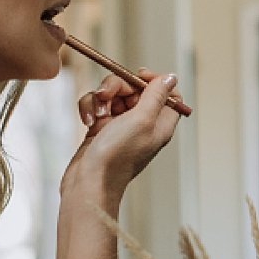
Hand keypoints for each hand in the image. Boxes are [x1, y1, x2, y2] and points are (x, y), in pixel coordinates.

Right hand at [65, 68, 182, 197]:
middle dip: (118, 86)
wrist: (88, 182)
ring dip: (100, 98)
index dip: (154, 81)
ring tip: (96, 114)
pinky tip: (87, 121)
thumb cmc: (117, 155)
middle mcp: (142, 123)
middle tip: (107, 96)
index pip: (167, 94)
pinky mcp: (100, 128)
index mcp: (160, 123)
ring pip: (112, 94)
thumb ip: (157, 95)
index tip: (139, 75)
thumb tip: (171, 77)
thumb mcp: (142, 120)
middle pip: (135, 88)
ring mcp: (120, 125)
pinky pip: (96, 105)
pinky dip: (89, 108)